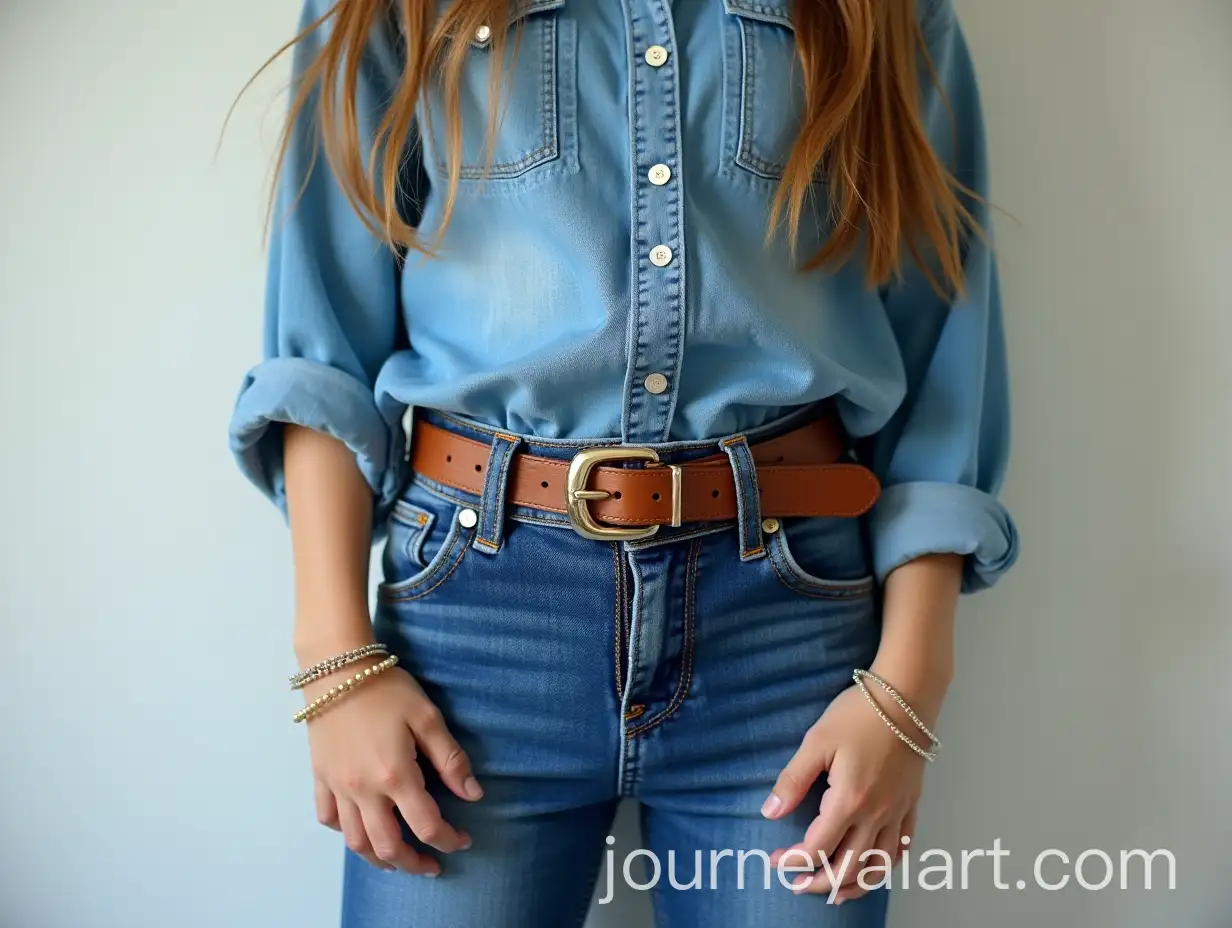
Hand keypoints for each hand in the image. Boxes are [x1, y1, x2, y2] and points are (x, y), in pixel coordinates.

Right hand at [304, 663, 482, 875]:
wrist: (336, 668)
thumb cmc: (386, 688)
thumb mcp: (427, 717)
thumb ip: (450, 759)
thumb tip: (473, 794)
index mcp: (395, 775)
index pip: (427, 825)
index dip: (450, 840)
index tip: (464, 840)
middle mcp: (363, 790)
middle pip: (388, 847)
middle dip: (413, 863)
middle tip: (432, 865)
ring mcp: (338, 786)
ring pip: (355, 842)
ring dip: (379, 858)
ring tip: (398, 861)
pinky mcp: (320, 777)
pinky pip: (328, 818)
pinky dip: (344, 833)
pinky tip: (360, 830)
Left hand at [764, 679, 932, 902]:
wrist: (907, 695)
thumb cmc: (859, 713)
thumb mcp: (816, 742)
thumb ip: (793, 780)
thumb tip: (770, 812)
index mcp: (849, 800)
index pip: (817, 847)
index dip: (792, 860)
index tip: (774, 861)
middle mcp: (877, 814)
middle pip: (849, 868)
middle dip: (820, 883)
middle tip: (797, 885)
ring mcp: (898, 811)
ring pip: (879, 866)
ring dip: (855, 885)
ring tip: (834, 893)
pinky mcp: (912, 803)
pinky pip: (901, 848)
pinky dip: (886, 866)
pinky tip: (874, 867)